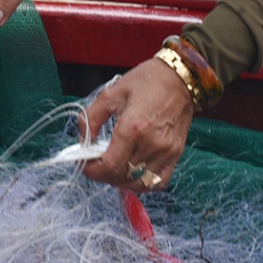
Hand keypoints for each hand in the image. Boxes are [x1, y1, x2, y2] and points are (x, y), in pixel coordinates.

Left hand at [79, 58, 193, 191]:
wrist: (179, 78)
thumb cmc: (145, 82)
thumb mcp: (110, 93)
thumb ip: (91, 118)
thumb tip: (82, 141)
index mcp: (133, 127)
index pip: (110, 165)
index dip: (92, 170)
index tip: (83, 164)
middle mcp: (151, 144)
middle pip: (122, 176)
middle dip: (102, 175)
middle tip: (93, 164)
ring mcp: (166, 152)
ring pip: (139, 183)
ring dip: (120, 181)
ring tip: (110, 168)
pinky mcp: (176, 154)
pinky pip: (158, 182)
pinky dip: (142, 183)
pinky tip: (131, 173)